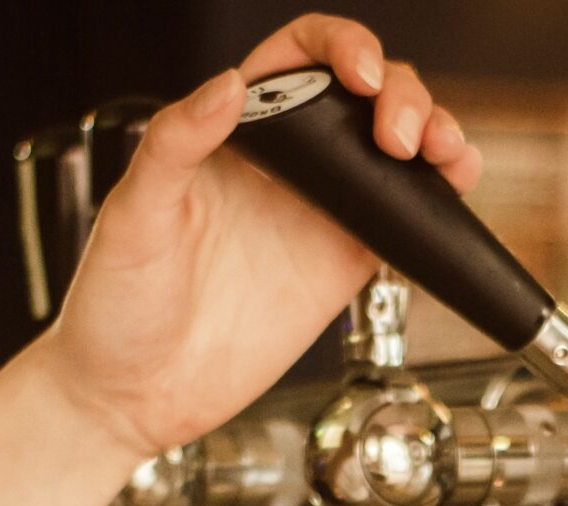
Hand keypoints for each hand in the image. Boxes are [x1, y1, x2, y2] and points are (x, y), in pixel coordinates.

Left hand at [36, 15, 482, 460]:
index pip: (298, 56)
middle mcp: (285, 165)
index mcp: (232, 133)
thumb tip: (228, 86)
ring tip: (444, 155)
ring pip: (397, 149)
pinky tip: (451, 195)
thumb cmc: (116, 305)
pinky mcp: (345, 267)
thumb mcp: (133, 213)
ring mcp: (321, 214)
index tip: (358, 77)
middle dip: (401, 94)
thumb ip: (175, 143)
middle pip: (365, 94)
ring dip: (437, 134)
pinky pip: (407, 220)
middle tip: (400, 136)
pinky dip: (441, 201)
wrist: (134, 396)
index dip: (339, 48)